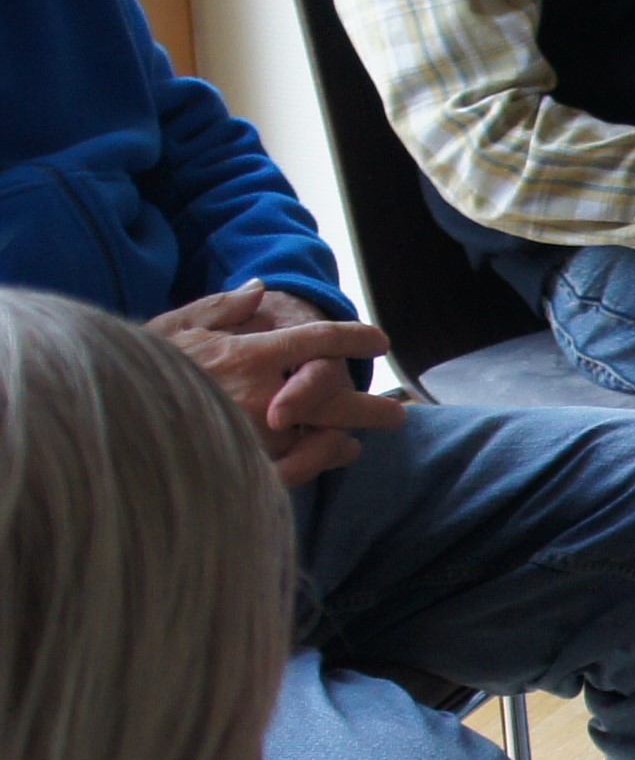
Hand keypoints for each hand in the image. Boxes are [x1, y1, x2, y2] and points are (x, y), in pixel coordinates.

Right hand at [146, 282, 397, 487]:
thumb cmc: (139, 369)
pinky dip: (325, 458)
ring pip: (323, 434)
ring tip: (367, 431)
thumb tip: (260, 289)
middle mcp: (258, 398)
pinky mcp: (247, 471)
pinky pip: (302, 468)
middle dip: (371, 402)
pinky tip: (340, 451)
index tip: (378, 340)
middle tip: (397, 409)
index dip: (352, 338)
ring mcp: (256, 438)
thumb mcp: (173, 327)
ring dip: (351, 430)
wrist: (111, 423)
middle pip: (334, 396)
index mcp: (244, 356)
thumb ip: (222, 307)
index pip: (314, 341)